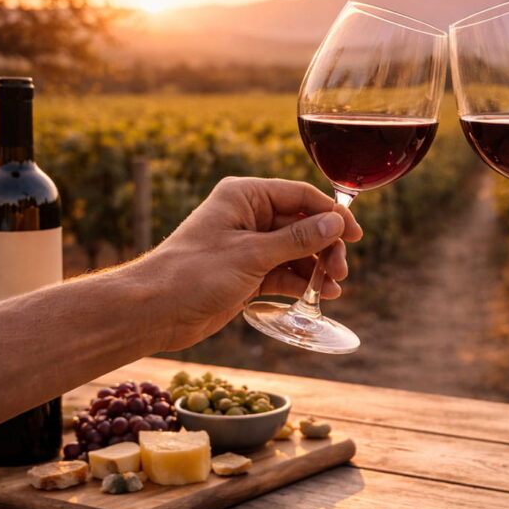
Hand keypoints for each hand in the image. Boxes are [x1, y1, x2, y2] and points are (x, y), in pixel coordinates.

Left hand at [134, 177, 362, 350]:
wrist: (154, 311)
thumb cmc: (193, 274)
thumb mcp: (252, 254)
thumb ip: (297, 239)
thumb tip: (335, 223)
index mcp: (244, 196)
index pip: (300, 196)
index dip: (331, 214)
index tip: (355, 235)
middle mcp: (248, 216)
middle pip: (303, 225)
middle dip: (325, 247)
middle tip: (339, 271)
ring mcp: (248, 246)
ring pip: (296, 251)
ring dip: (316, 267)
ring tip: (332, 288)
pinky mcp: (247, 273)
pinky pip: (284, 272)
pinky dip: (301, 282)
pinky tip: (319, 295)